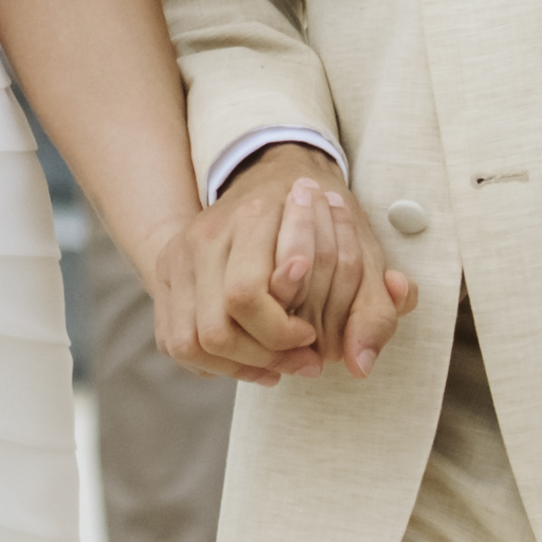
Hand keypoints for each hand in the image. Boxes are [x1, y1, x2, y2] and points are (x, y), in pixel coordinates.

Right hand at [148, 150, 415, 385]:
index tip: (312, 336)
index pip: (248, 295)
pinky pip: (179, 342)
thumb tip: (361, 365)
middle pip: (218, 326)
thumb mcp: (362, 257)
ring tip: (277, 366)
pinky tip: (250, 361)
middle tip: (302, 358)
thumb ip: (374, 310)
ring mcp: (181, 258)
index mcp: (254, 214)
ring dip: (240, 365)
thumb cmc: (321, 222)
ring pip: (193, 340)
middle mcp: (208, 235)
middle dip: (264, 354)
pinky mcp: (168, 279)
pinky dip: (216, 363)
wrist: (265, 176)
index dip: (282, 332)